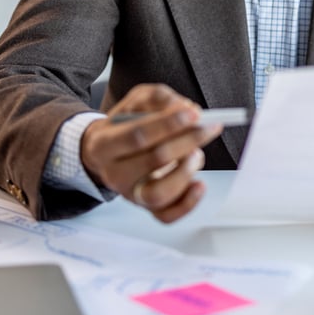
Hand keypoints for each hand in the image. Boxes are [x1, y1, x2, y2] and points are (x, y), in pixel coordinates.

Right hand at [80, 83, 223, 223]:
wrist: (106, 153)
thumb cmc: (125, 125)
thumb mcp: (136, 101)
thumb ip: (159, 98)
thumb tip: (185, 107)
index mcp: (105, 144)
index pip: (138, 135)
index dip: (168, 124)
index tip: (193, 113)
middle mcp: (115, 173)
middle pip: (154, 161)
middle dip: (187, 141)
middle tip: (208, 127)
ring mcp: (130, 194)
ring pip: (159, 193)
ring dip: (186, 172)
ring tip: (197, 154)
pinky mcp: (145, 207)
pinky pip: (166, 215)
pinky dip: (187, 203)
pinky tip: (199, 184)